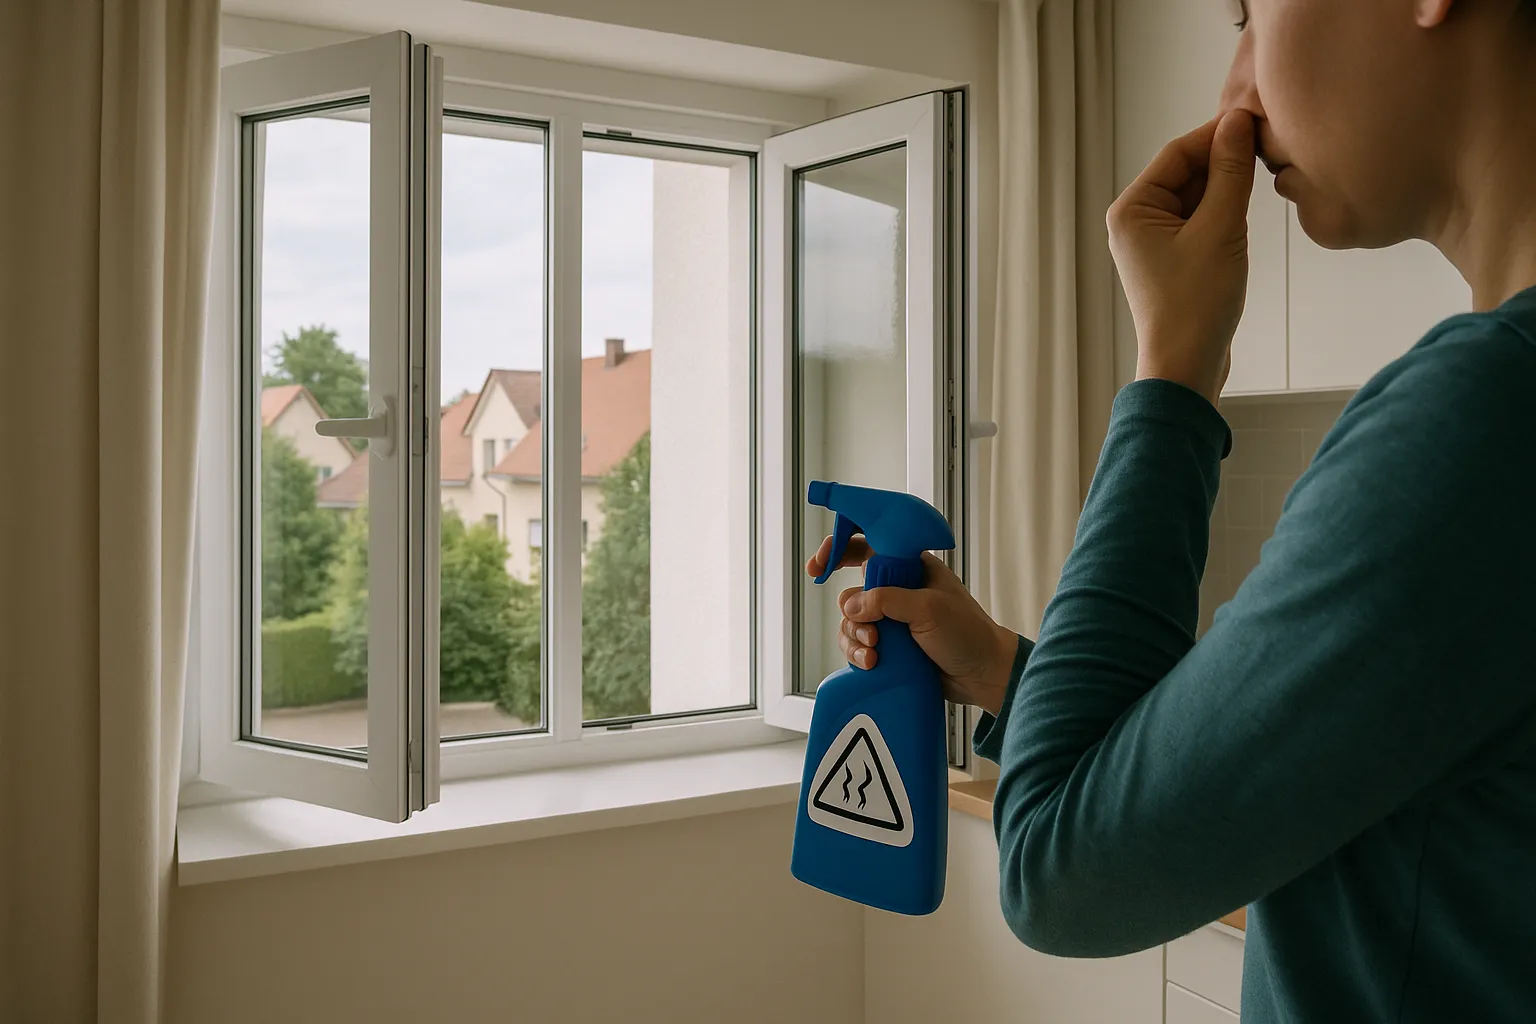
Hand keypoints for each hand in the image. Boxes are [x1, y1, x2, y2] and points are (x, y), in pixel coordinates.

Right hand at [806, 536, 1019, 715]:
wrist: (983, 675)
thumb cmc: (968, 633)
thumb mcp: (929, 609)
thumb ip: (887, 600)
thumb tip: (852, 606)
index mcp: (911, 568)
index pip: (866, 546)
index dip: (838, 549)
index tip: (819, 566)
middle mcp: (898, 590)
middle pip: (852, 590)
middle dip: (850, 611)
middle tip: (862, 625)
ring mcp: (893, 619)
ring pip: (852, 622)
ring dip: (856, 637)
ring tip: (875, 652)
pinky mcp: (890, 646)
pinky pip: (859, 645)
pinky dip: (859, 654)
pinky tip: (872, 663)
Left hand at [1107, 110, 1256, 404]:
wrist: (1186, 365)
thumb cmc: (1195, 304)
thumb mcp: (1220, 229)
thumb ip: (1229, 173)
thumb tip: (1237, 122)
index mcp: (1131, 209)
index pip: (1178, 153)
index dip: (1218, 133)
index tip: (1259, 119)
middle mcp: (1134, 222)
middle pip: (1185, 172)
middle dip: (1224, 159)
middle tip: (1269, 144)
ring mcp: (1152, 242)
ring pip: (1195, 196)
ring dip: (1226, 186)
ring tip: (1264, 176)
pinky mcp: (1172, 260)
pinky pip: (1199, 220)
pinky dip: (1223, 212)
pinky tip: (1246, 212)